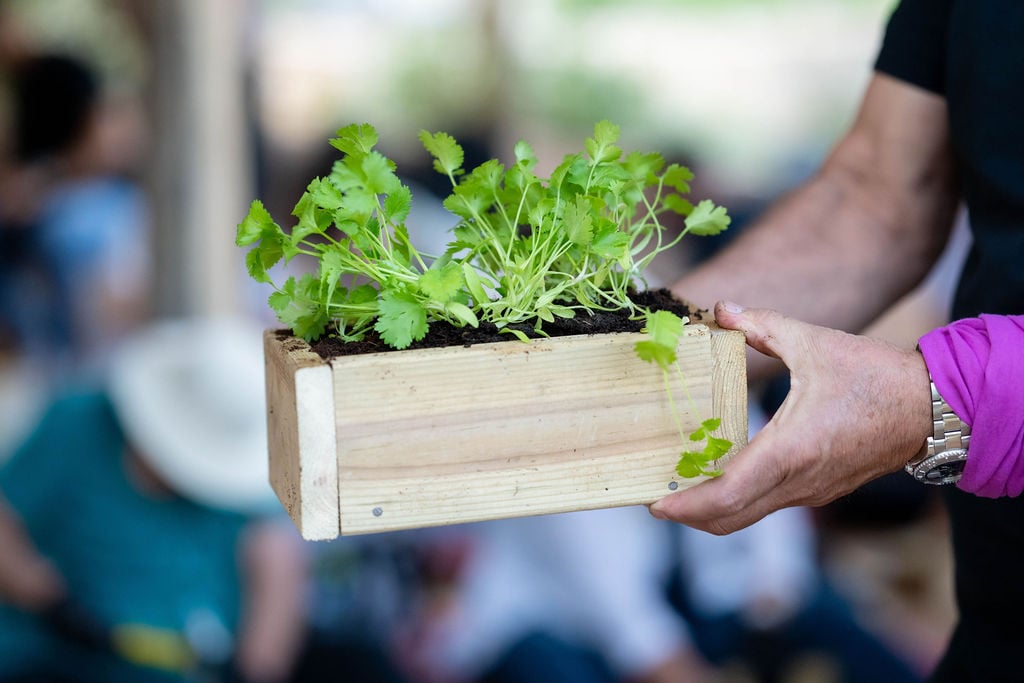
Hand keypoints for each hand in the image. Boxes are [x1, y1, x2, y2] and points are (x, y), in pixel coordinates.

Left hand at [651, 302, 932, 534]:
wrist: (932, 408)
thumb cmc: (874, 376)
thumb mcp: (812, 343)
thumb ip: (761, 325)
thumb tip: (721, 310)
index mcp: (791, 450)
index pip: (728, 494)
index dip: (687, 504)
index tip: (655, 502)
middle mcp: (798, 481)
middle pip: (730, 518)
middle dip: (688, 513)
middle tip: (653, 496)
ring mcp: (809, 492)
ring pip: (748, 516)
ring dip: (710, 510)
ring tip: (677, 487)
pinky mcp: (818, 491)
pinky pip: (767, 505)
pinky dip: (735, 501)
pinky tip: (717, 476)